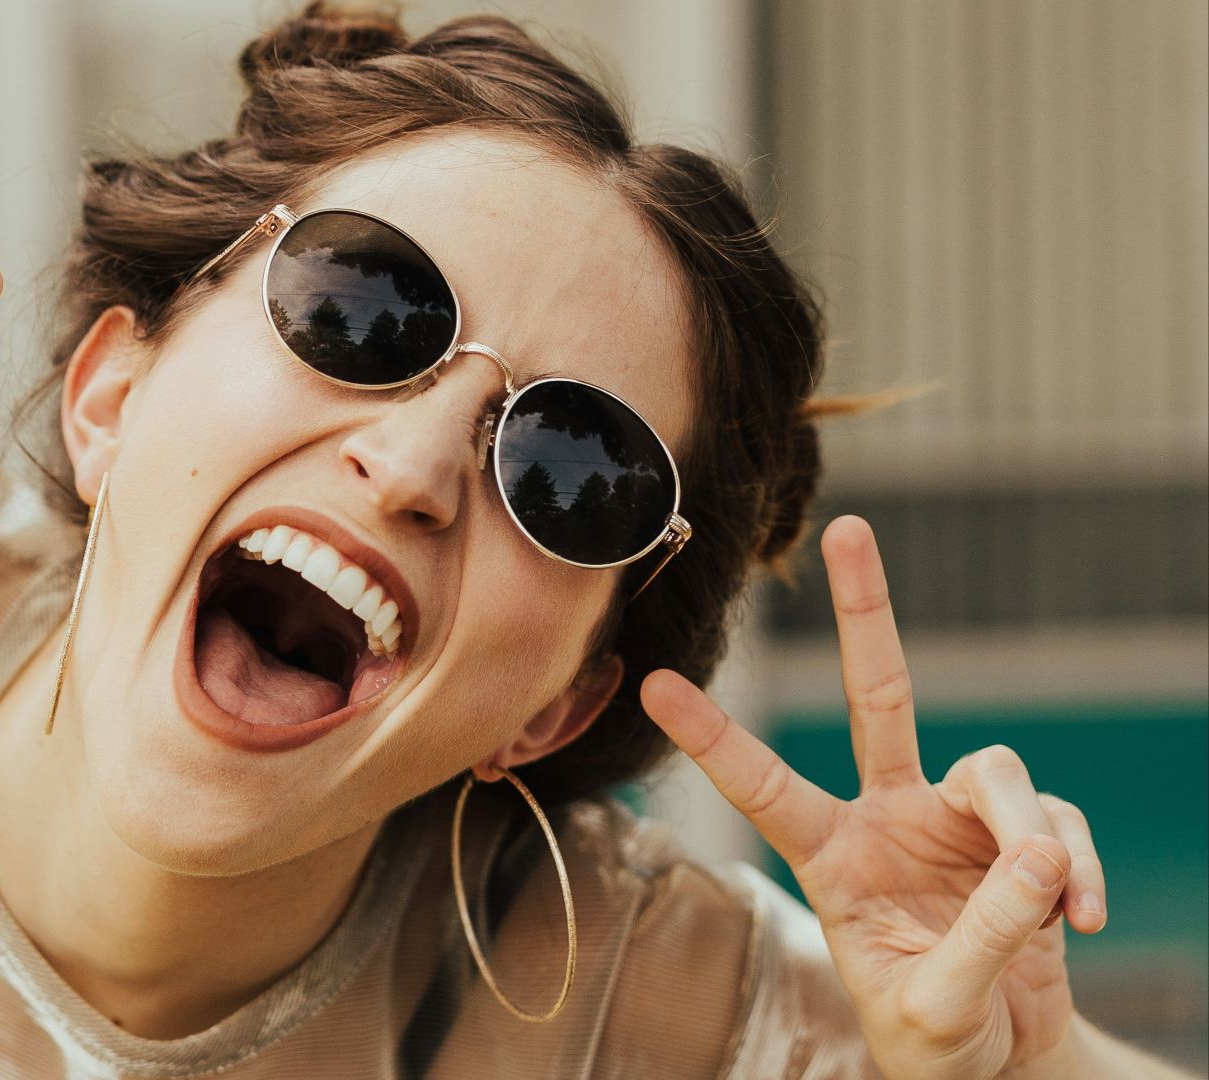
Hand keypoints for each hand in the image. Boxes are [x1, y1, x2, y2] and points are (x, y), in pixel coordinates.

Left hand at [641, 515, 1105, 1079]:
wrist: (1003, 1059)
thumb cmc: (936, 1036)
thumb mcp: (934, 1005)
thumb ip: (982, 937)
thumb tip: (1038, 857)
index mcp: (831, 856)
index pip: (763, 787)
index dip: (713, 738)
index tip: (655, 685)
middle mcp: (887, 816)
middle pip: (878, 694)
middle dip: (865, 612)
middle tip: (851, 528)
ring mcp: (955, 817)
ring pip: (997, 772)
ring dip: (1032, 837)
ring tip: (1053, 909)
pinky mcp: (1023, 834)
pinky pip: (1058, 825)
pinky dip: (1076, 871)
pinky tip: (1079, 921)